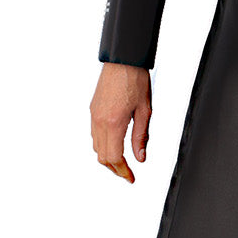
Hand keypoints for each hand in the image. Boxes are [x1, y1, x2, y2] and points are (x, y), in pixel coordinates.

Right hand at [90, 62, 151, 182]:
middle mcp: (99, 121)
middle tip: (127, 173)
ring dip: (107, 158)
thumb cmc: (135, 79)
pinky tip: (113, 145)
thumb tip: (140, 157)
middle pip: (102, 156)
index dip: (123, 171)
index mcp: (114, 123)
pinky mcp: (92, 110)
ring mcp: (94, 115)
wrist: (123, 60)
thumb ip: (141, 136)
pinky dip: (102, 145)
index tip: (130, 177)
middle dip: (114, 168)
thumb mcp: (145, 111)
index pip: (114, 157)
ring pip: (96, 147)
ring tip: (121, 162)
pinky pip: (94, 135)